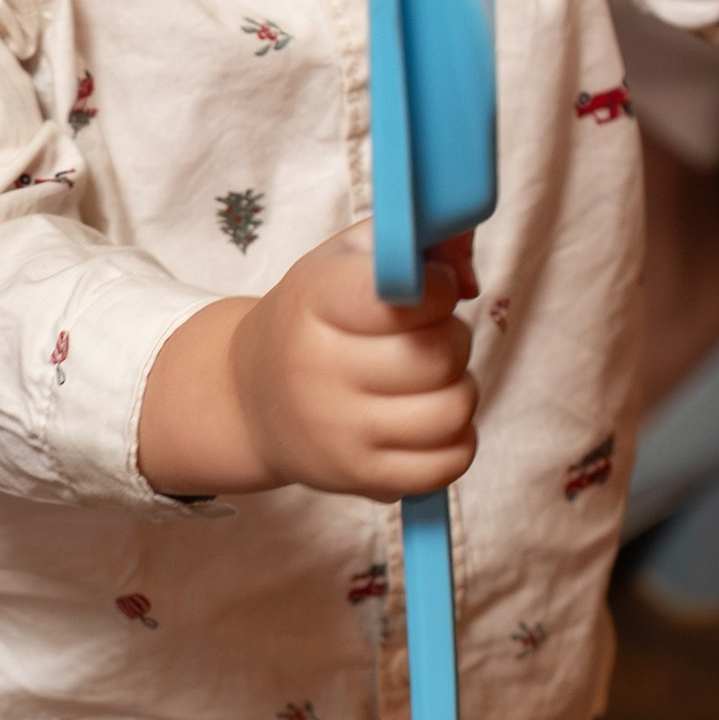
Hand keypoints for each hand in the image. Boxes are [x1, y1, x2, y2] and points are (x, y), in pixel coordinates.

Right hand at [139, 229, 476, 499]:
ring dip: (459, 389)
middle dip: (453, 338)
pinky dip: (456, 438)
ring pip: (454, 410)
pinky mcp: (360, 478)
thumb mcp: (345, 259)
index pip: (400, 298)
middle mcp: (318, 369)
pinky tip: (428, 419)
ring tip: (428, 379)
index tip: (432, 290)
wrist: (251, 397)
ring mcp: (338, 432)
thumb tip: (467, 280)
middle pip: (437, 356)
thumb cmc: (316, 317)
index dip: (437, 290)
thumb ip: (414, 241)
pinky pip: (451, 462)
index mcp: (314, 300)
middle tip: (428, 336)